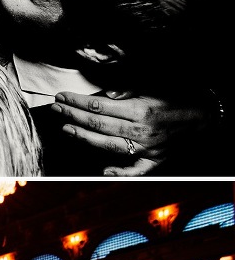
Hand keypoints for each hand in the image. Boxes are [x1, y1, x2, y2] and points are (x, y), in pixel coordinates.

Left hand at [52, 89, 216, 172]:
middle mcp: (141, 132)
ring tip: (67, 129)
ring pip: (108, 146)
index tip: (62, 98)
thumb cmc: (177, 98)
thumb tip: (105, 98)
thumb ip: (128, 92)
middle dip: (74, 116)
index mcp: (140, 110)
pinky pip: (133, 171)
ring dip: (84, 138)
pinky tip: (102, 171)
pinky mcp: (153, 162)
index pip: (99, 107)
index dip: (77, 102)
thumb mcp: (153, 86)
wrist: (203, 115)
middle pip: (99, 125)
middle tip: (56, 110)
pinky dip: (118, 172)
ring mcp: (146, 149)